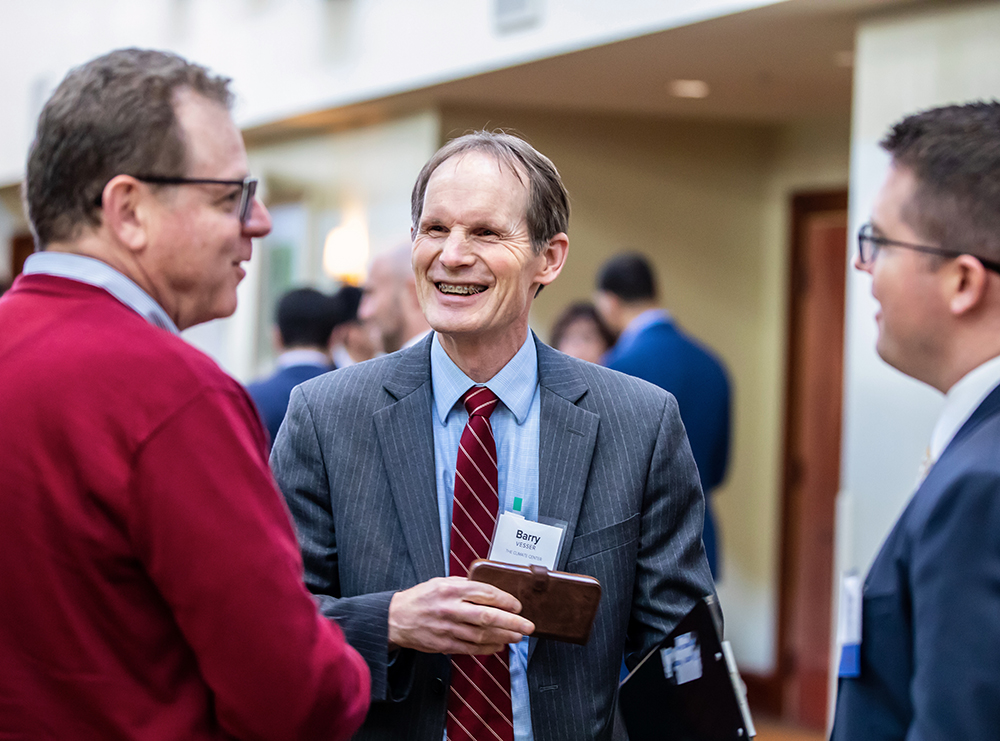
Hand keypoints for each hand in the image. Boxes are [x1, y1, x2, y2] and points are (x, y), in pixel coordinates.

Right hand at [388, 576, 533, 654]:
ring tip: (518, 636)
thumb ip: (465, 585)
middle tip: (528, 626)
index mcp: (451, 589)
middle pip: (487, 616)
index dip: (505, 600)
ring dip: (504, 637)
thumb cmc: (421, 598)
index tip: (517, 605)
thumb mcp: (441, 582)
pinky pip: (471, 648)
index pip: (485, 593)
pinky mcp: (445, 644)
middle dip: (512, 622)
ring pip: (482, 635)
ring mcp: (448, 628)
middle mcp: (450, 608)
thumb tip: (491, 591)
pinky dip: (488, 648)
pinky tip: (499, 645)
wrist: (396, 618)